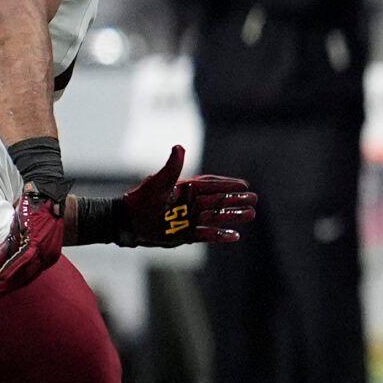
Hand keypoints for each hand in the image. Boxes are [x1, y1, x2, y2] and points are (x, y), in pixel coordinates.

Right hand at [0, 189, 66, 299]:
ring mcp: (42, 249)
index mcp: (44, 256)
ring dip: (4, 283)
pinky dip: (11, 267)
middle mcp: (45, 257)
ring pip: (22, 271)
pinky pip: (22, 257)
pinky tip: (0, 276)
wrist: (49, 196)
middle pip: (23, 278)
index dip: (11, 286)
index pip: (26, 276)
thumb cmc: (36, 213)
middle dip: (5, 289)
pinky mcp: (36, 240)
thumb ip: (11, 248)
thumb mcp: (23, 233)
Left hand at [119, 146, 257, 246]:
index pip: (211, 185)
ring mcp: (189, 219)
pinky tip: (235, 236)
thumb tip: (179, 146)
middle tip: (254, 199)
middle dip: (236, 200)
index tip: (244, 185)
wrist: (128, 223)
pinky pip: (207, 235)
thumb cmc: (141, 199)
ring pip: (216, 217)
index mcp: (186, 189)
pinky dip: (221, 235)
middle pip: (218, 201)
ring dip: (233, 216)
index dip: (228, 185)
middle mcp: (190, 203)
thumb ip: (172, 167)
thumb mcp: (158, 182)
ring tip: (251, 215)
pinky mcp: (185, 234)